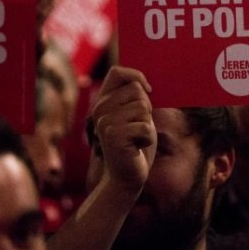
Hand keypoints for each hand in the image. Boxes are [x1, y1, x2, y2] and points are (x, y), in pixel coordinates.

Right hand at [90, 66, 156, 193]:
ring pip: (143, 109)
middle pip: (137, 91)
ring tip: (136, 139)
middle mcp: (100, 110)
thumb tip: (145, 82)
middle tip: (136, 128)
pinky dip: (148, 139)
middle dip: (146, 109)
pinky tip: (136, 148)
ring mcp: (105, 123)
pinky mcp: (114, 137)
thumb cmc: (136, 144)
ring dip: (147, 126)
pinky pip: (146, 127)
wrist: (126, 177)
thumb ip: (136, 98)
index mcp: (103, 102)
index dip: (136, 76)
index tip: (148, 90)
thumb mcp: (136, 116)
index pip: (117, 72)